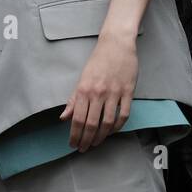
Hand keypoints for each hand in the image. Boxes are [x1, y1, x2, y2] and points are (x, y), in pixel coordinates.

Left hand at [60, 32, 137, 151]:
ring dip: (101, 136)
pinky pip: (124, 115)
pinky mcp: (128, 92)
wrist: (116, 44)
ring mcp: (114, 93)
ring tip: (96, 143)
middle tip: (83, 148)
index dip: (75, 135)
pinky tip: (112, 131)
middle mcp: (98, 93)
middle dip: (86, 140)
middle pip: (91, 124)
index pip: (78, 119)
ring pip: (107, 123)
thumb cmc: (98, 60)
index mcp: (84, 89)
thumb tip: (64, 117)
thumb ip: (73, 99)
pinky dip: (118, 127)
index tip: (73, 144)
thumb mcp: (82, 78)